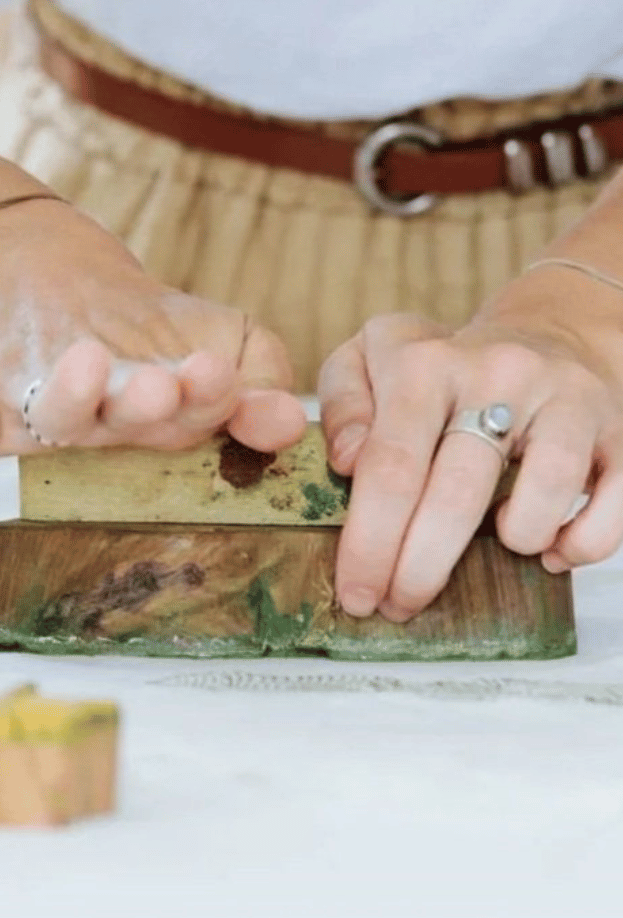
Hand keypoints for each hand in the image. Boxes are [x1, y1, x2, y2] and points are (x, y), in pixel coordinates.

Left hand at [0, 198, 306, 455]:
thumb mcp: (225, 334)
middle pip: (127, 426)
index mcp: (171, 419)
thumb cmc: (149, 325)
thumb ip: (264, 373)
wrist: (48, 283)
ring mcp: (46, 417)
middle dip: (146, 408)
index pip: (197, 414)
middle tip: (161, 384)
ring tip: (90, 360)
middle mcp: (109, 426)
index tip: (216, 371)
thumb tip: (290, 419)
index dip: (208, 398)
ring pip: (58, 422)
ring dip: (73, 399)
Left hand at [318, 266, 622, 621]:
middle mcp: (496, 375)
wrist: (540, 334)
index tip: (356, 593)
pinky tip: (546, 549)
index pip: (390, 466)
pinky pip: (611, 504)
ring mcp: (563, 399)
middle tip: (397, 606)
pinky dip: (578, 543)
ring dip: (512, 544)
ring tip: (489, 551)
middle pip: (456, 494)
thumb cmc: (438, 367)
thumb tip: (347, 461)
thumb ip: (344, 405)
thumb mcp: (369, 360)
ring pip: (543, 494)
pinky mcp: (614, 429)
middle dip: (419, 569)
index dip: (370, 542)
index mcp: (423, 364)